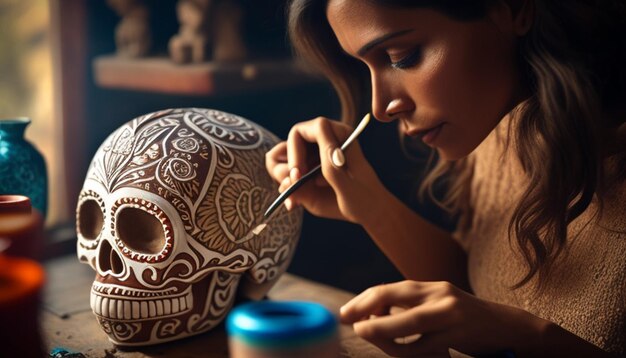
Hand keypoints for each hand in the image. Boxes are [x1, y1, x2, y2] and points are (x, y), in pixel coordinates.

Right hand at [265, 116, 385, 222]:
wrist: (368, 211)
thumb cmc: (363, 196)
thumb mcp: (347, 181)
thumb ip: (329, 163)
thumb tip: (318, 147)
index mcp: (337, 135)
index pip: (301, 131)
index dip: (294, 150)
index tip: (299, 174)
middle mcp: (323, 142)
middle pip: (288, 145)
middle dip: (287, 167)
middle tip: (295, 185)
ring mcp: (313, 157)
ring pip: (282, 159)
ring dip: (284, 180)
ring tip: (296, 198)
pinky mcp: (307, 172)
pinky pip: (286, 176)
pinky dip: (287, 191)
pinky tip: (295, 204)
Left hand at [340, 280, 543, 356]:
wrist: (507, 327)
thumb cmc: (464, 318)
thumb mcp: (438, 303)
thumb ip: (410, 306)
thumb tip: (371, 314)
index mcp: (431, 287)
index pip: (389, 289)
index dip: (363, 300)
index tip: (346, 312)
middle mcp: (439, 296)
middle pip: (392, 299)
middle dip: (365, 311)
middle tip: (349, 322)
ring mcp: (449, 317)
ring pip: (406, 326)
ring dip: (381, 333)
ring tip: (365, 332)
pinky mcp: (458, 338)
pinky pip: (423, 349)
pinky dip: (406, 352)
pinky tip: (397, 351)